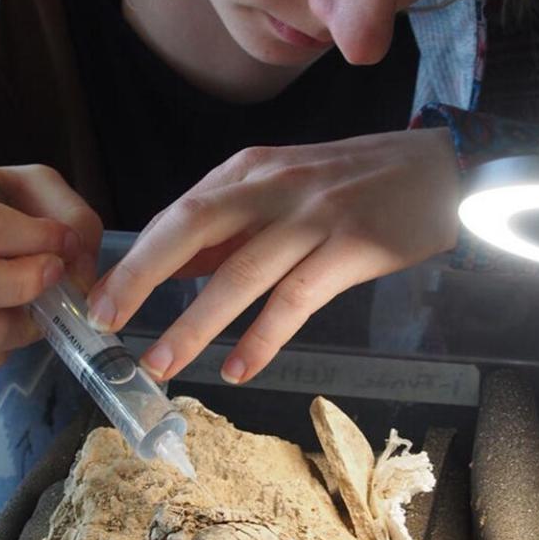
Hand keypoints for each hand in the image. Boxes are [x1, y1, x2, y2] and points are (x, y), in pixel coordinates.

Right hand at [0, 163, 100, 369]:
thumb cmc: (4, 209)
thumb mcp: (42, 190)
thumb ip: (70, 220)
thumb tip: (73, 274)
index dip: (33, 240)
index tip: (65, 242)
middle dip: (14, 289)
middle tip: (52, 278)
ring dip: (12, 327)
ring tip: (37, 307)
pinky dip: (1, 348)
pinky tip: (12, 320)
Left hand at [86, 127, 460, 383]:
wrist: (440, 170)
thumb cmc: (355, 183)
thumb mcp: (282, 188)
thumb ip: (231, 226)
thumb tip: (175, 269)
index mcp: (248, 171)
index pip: (176, 213)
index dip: (135, 258)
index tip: (97, 298)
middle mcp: (272, 187)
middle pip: (191, 228)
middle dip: (142, 277)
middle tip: (105, 322)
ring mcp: (312, 216)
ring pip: (239, 272)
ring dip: (195, 323)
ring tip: (160, 364)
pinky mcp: (350, 247)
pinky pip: (295, 299)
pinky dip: (262, 337)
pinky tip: (238, 369)